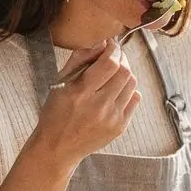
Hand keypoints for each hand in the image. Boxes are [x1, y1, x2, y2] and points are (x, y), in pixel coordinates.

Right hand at [31, 39, 139, 173]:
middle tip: (113, 57)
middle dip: (121, 59)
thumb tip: (101, 42)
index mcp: (80, 92)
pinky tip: (115, 91)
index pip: (110, 63)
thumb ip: (80, 59)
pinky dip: (128, 90)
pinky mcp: (120, 127)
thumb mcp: (60, 82)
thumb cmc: (56, 112)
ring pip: (132, 84)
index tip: (110, 45)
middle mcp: (98, 106)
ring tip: (113, 75)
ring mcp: (112, 118)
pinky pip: (134, 100)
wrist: (58, 147)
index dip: (114, 49)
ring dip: (125, 74)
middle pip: (125, 72)